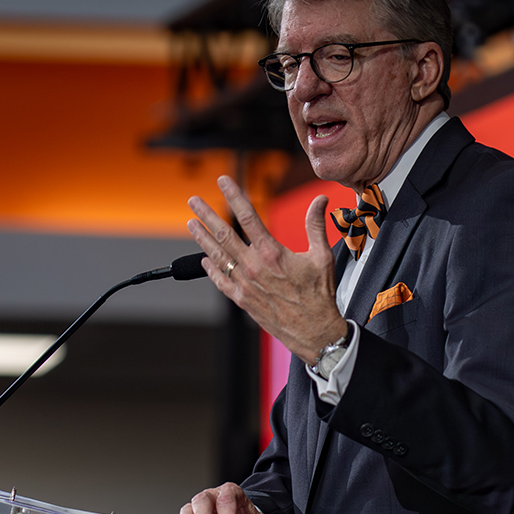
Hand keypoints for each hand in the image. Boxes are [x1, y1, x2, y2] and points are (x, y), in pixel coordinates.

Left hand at [187, 175, 347, 363]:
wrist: (314, 332)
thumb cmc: (319, 295)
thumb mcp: (322, 256)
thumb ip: (316, 225)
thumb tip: (320, 200)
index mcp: (272, 253)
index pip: (248, 216)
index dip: (234, 196)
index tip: (224, 181)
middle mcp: (254, 267)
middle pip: (224, 234)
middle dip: (207, 215)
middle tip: (193, 201)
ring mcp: (245, 284)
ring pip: (217, 256)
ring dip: (202, 238)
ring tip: (191, 223)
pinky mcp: (242, 300)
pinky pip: (221, 281)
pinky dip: (211, 269)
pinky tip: (205, 258)